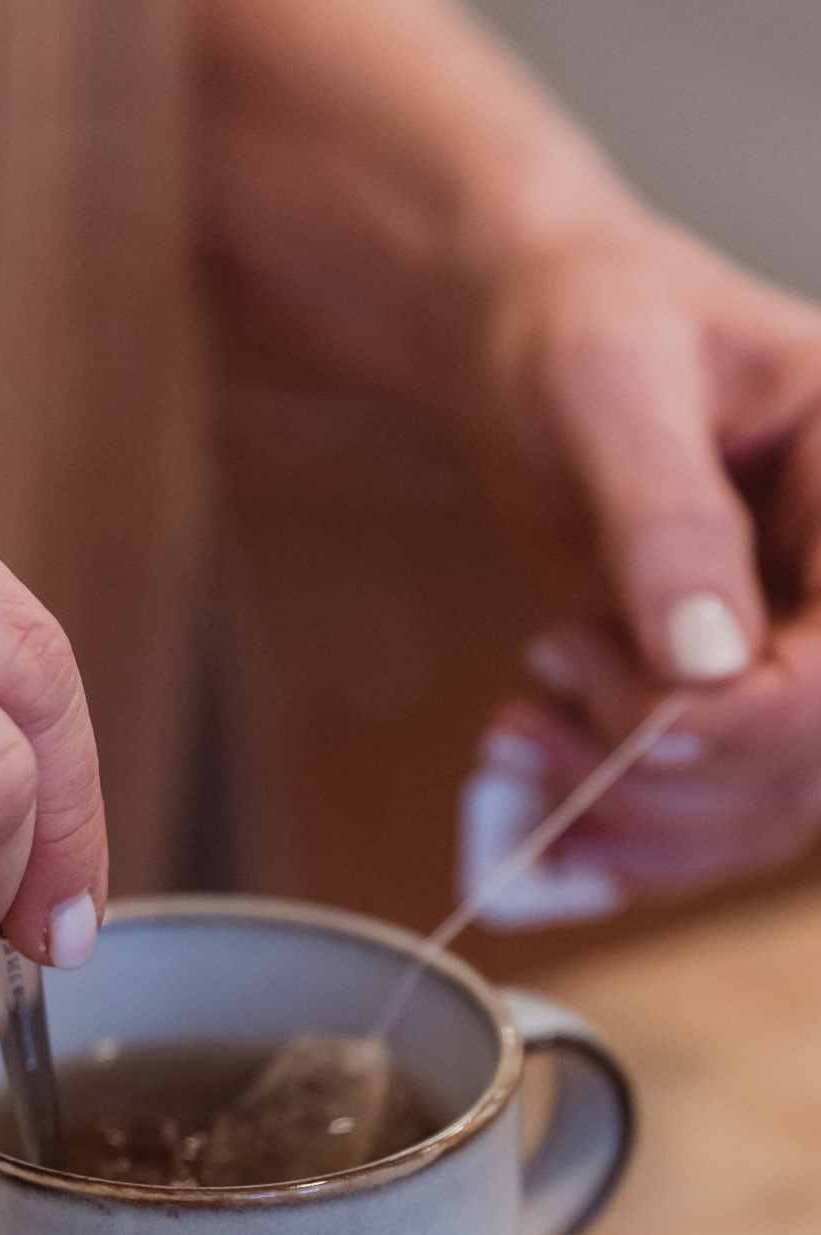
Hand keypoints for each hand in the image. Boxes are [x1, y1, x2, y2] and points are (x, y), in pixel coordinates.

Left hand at [196, 0, 820, 917]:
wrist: (530, 344)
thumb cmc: (582, 322)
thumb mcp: (612, 384)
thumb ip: (664, 516)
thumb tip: (706, 658)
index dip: (756, 719)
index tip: (639, 719)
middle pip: (805, 755)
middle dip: (663, 762)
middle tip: (543, 689)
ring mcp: (791, 649)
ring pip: (753, 809)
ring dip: (626, 806)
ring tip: (518, 730)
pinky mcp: (724, 695)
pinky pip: (698, 811)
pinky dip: (614, 834)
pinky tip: (535, 803)